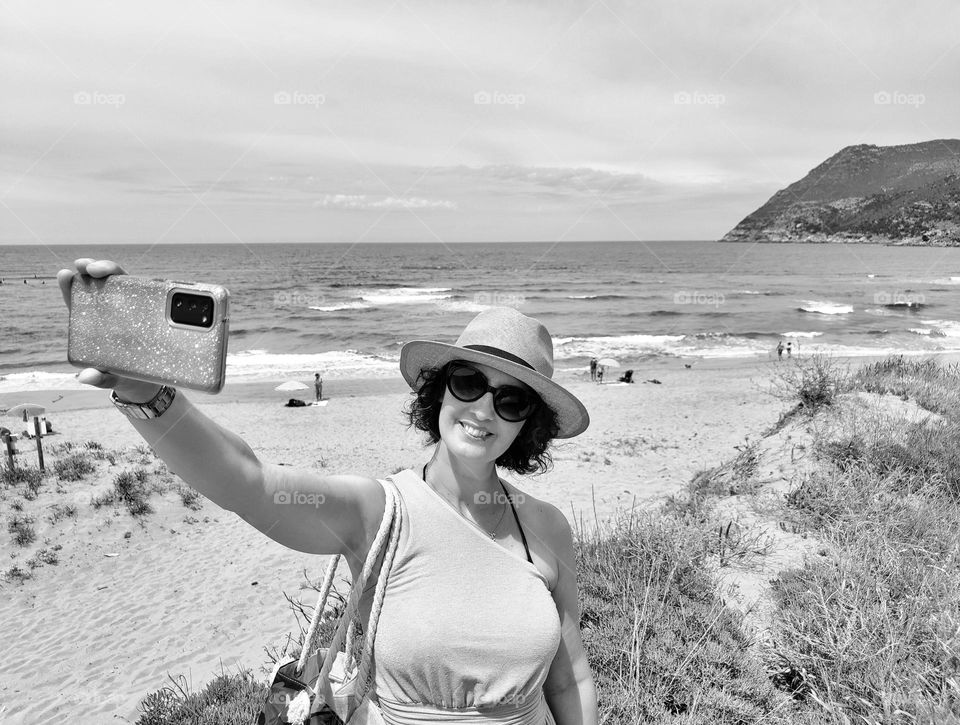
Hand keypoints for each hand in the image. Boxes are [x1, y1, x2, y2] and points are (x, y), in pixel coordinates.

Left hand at [57, 258, 162, 403]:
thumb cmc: (121, 377)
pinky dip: (143, 283)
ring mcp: (132, 309)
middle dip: (92, 269)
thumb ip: (99, 378)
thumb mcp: (110, 378)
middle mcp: (111, 312)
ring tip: (102, 268)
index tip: (65, 274)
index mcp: (93, 324)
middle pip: (100, 284)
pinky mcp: (150, 310)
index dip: (70, 285)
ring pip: (122, 282)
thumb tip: (85, 377)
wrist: (148, 383)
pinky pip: (147, 293)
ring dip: (111, 269)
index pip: (78, 300)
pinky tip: (141, 279)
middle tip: (88, 268)